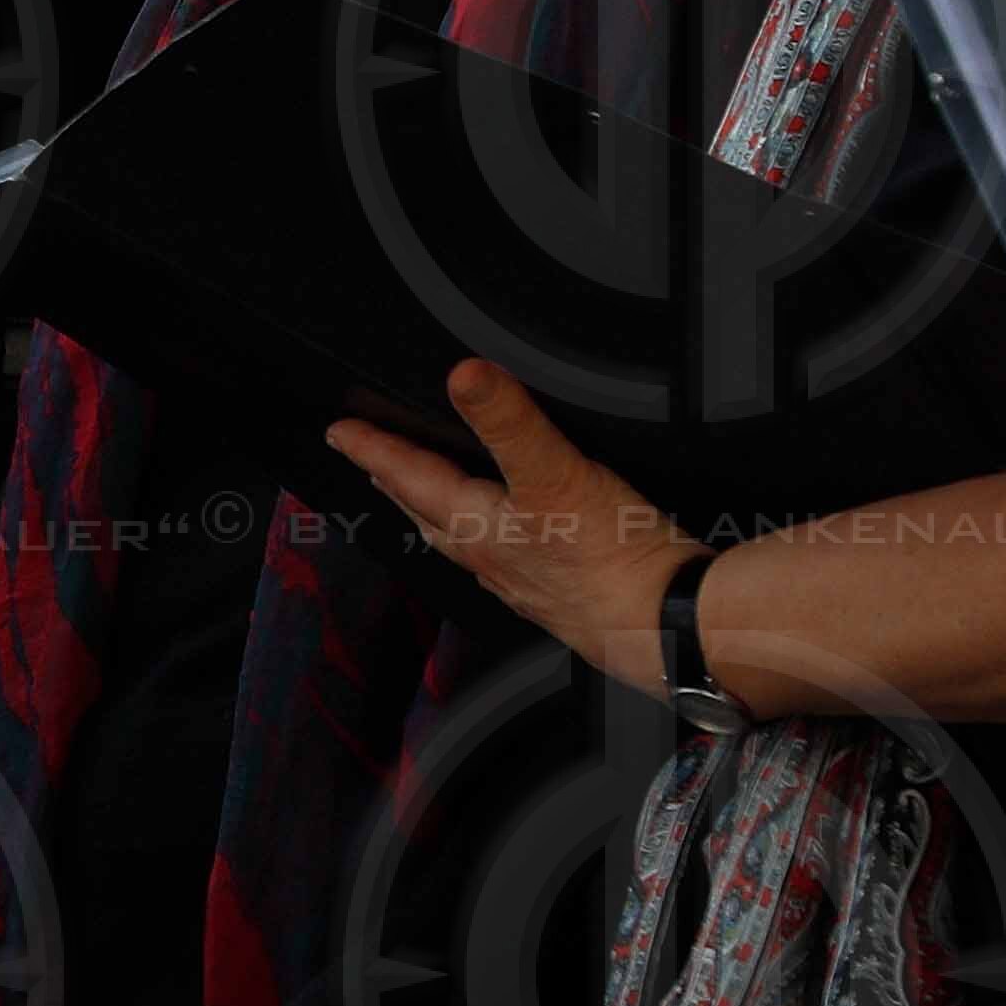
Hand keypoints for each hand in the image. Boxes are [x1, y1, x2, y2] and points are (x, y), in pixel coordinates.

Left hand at [322, 359, 688, 681]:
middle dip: (396, 486)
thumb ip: (511, 423)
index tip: (339, 434)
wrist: (666, 630)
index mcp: (478, 527)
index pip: (409, 478)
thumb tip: (466, 375)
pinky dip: (490, 543)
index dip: (373, 449)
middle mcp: (491, 558)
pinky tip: (510, 546)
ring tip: (425, 502)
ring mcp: (523, 581)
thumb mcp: (556, 474)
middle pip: (427, 514)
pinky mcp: (560, 598)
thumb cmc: (613, 564)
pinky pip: (505, 562)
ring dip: (436, 516)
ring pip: (462, 542)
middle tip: (370, 466)